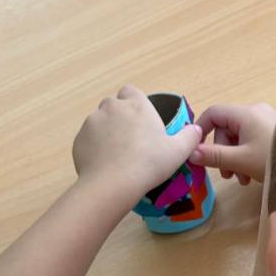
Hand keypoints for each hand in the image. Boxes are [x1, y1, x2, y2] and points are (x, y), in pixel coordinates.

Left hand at [72, 86, 201, 201]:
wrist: (113, 184)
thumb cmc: (149, 163)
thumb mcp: (178, 151)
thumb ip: (190, 137)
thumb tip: (196, 129)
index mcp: (136, 105)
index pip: (131, 91)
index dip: (135, 103)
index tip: (142, 121)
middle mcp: (111, 107)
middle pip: (114, 105)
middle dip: (121, 118)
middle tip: (132, 140)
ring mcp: (92, 122)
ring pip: (100, 122)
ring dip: (107, 132)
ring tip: (118, 155)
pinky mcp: (79, 139)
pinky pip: (89, 139)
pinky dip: (95, 147)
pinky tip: (105, 164)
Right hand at [190, 103, 275, 184]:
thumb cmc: (271, 161)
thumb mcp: (240, 160)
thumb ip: (213, 156)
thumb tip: (190, 153)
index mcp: (245, 114)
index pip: (213, 113)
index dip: (200, 129)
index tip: (195, 149)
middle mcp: (255, 112)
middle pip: (226, 128)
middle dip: (222, 152)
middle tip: (226, 175)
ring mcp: (266, 120)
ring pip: (239, 137)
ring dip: (234, 159)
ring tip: (241, 179)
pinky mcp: (273, 132)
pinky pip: (251, 140)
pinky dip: (246, 157)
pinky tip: (251, 176)